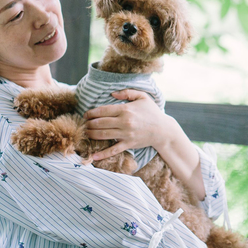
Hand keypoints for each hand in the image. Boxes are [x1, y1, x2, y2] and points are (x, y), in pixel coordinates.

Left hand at [85, 89, 205, 199]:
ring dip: (91, 134)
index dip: (91, 113)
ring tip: (86, 133)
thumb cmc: (152, 112)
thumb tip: (112, 93)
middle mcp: (124, 122)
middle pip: (100, 123)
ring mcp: (126, 134)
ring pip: (103, 134)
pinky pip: (113, 150)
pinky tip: (93, 155)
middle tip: (83, 124)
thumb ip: (127, 92)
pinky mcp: (128, 144)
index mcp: (126, 109)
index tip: (86, 114)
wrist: (163, 130)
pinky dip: (102, 154)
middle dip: (89, 123)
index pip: (103, 110)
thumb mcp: (143, 97)